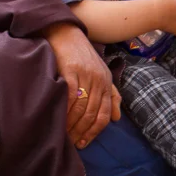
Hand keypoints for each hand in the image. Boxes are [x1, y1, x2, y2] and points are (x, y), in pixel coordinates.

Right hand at [45, 22, 120, 148]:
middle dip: (83, 131)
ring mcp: (85, 75)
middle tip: (72, 143)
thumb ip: (110, 94)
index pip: (105, 114)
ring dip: (73, 124)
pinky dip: (66, 110)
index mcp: (106, 82)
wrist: (63, 31)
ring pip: (82, 107)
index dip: (95, 132)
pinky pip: (71, 96)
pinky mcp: (70, 70)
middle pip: (93, 113)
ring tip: (64, 135)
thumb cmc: (79, 53)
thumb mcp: (100, 72)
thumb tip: (117, 118)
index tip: (84, 143)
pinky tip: (59, 118)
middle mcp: (98, 79)